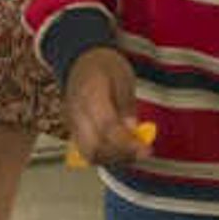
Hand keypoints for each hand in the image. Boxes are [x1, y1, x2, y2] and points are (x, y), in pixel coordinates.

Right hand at [62, 48, 150, 169]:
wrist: (80, 60)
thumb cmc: (103, 66)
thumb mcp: (123, 78)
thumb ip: (127, 106)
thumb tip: (132, 131)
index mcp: (90, 94)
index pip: (107, 127)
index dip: (128, 143)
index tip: (146, 150)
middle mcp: (76, 112)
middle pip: (94, 147)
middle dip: (120, 155)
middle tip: (141, 152)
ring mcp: (72, 123)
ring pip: (89, 154)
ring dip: (113, 159)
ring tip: (133, 151)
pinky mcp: (73, 131)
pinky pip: (87, 151)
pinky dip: (105, 156)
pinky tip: (120, 149)